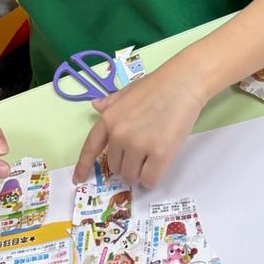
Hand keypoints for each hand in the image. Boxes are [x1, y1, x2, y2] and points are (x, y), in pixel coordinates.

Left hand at [73, 63, 204, 187]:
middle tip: (141, 153)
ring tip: (151, 158)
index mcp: (109, 118)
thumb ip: (111, 103)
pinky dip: (152, 179)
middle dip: (125, 164)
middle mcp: (120, 134)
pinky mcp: (160, 154)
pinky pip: (149, 180)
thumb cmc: (158, 85)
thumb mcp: (128, 91)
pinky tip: (158, 167)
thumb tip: (96, 106)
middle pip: (115, 167)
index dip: (83, 166)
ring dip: (139, 173)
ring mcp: (139, 145)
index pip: (91, 148)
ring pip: (131, 176)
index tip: (78, 179)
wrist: (184, 83)